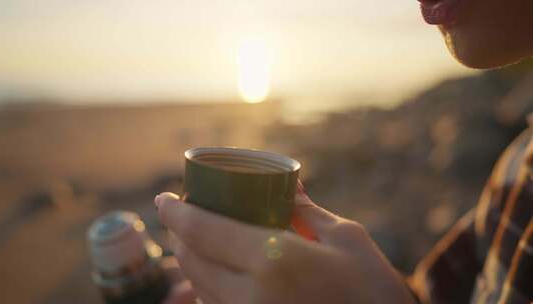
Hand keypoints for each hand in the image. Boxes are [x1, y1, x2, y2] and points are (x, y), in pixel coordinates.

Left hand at [155, 182, 415, 303]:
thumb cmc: (375, 289)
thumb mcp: (347, 238)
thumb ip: (307, 210)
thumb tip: (288, 184)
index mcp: (273, 260)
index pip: (204, 230)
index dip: (175, 213)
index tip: (162, 199)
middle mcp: (250, 296)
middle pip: (191, 260)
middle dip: (178, 234)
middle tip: (182, 214)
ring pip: (198, 287)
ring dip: (188, 260)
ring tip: (194, 238)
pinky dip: (205, 286)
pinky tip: (215, 272)